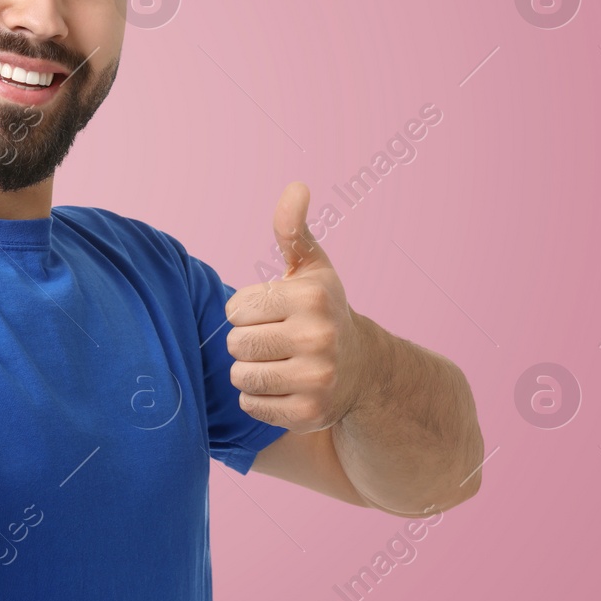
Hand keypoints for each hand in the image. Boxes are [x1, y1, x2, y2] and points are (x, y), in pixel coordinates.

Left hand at [225, 182, 368, 431]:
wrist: (365, 370)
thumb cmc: (322, 310)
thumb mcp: (311, 267)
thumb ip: (293, 228)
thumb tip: (296, 187)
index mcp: (312, 298)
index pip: (235, 309)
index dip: (247, 311)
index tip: (273, 312)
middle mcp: (318, 338)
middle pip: (235, 344)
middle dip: (247, 341)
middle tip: (276, 340)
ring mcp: (316, 379)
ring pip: (240, 376)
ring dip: (251, 371)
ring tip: (279, 363)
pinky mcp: (309, 414)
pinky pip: (251, 405)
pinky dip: (260, 399)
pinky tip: (285, 387)